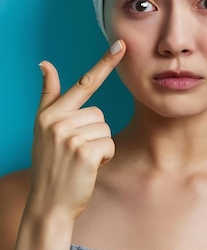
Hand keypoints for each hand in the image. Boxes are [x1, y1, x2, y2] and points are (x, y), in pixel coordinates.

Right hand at [28, 40, 125, 221]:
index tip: (120, 44)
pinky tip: (88, 168)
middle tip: (76, 153)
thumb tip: (44, 63)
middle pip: (99, 113)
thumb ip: (49, 97)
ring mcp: (69, 137)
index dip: (104, 63)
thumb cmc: (51, 166)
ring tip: (80, 160)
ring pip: (106, 129)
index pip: (82, 83)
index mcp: (49, 114)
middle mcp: (57, 122)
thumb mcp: (43, 130)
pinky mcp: (84, 152)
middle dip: (94, 133)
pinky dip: (104, 157)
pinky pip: (109, 144)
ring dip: (100, 146)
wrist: (49, 204)